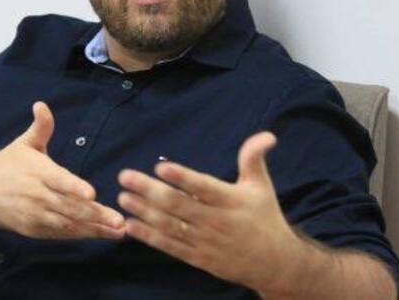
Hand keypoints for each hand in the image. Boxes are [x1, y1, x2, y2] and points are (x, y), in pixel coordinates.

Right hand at [0, 101, 125, 239]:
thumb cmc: (8, 164)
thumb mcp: (25, 143)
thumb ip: (41, 127)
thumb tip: (42, 105)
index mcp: (38, 172)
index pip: (59, 181)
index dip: (75, 188)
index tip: (92, 193)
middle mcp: (37, 196)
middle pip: (69, 207)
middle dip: (95, 215)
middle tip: (119, 219)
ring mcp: (35, 215)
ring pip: (68, 224)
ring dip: (93, 229)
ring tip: (117, 231)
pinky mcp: (34, 230)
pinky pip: (60, 234)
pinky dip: (80, 235)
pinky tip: (101, 234)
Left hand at [116, 132, 301, 291]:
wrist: (275, 264)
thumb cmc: (265, 217)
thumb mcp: (261, 186)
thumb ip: (253, 158)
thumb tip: (266, 134)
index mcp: (231, 201)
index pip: (203, 187)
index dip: (182, 178)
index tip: (161, 167)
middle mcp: (216, 221)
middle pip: (179, 206)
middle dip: (149, 190)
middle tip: (125, 176)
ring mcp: (205, 242)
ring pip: (170, 226)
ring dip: (144, 212)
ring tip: (123, 197)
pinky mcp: (198, 258)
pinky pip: (171, 246)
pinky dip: (150, 237)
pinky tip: (131, 225)